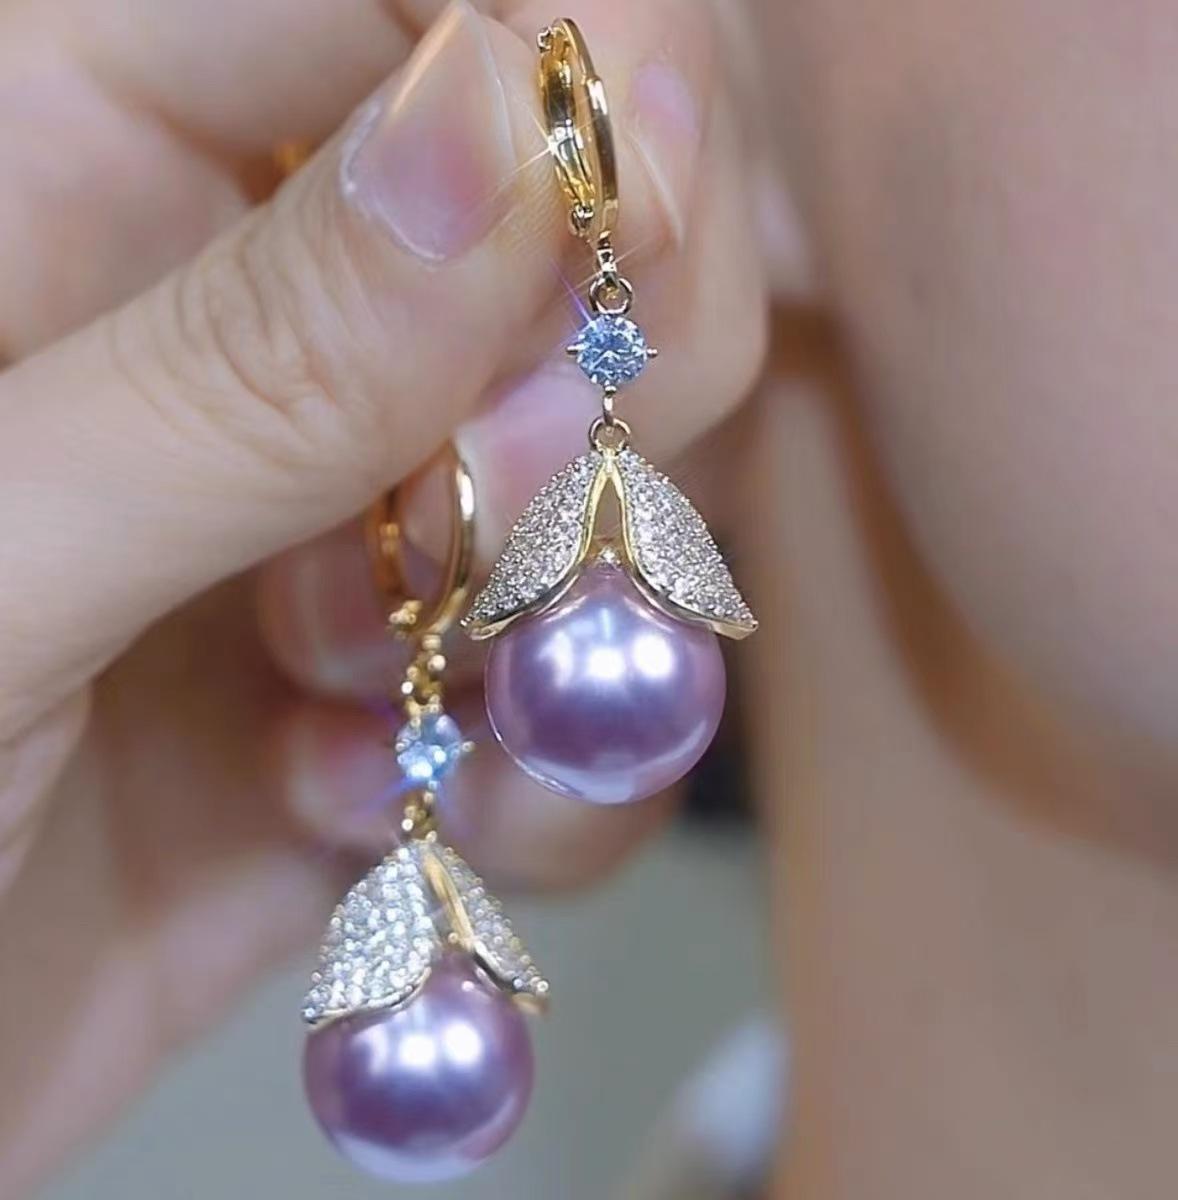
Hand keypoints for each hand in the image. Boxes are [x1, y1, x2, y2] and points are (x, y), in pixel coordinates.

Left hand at [0, 1, 772, 1191]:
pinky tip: (370, 812)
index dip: (578, 57)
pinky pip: (596, 667)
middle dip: (596, 373)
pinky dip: (544, 765)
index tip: (625, 237)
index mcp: (77, 151)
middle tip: (476, 526)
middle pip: (584, 209)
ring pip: (621, 459)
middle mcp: (250, 311)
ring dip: (564, 601)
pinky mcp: (421, 676)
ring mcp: (355, 500)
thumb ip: (246, 363)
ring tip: (365, 717)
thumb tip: (506, 130)